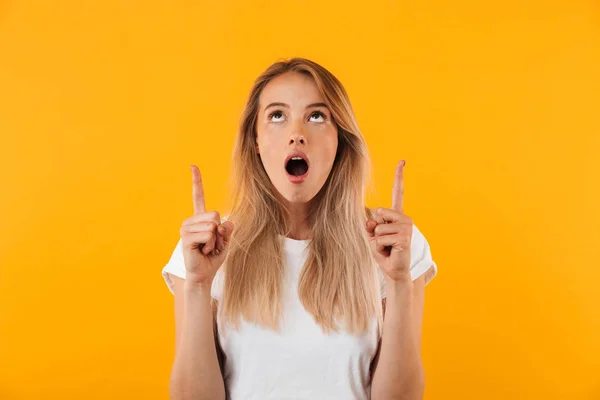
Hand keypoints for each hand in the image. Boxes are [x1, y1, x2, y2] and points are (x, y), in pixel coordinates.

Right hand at [180, 165, 233, 285]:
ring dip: (215, 241)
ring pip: (213, 225)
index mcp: (200, 218)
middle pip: (215, 214)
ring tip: (206, 248)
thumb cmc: (213, 257)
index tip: (193, 166)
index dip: (196, 181)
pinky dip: (211, 245)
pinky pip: (208, 235)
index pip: (198, 196)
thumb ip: (228, 229)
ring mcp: (186, 228)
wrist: (204, 274)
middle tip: (212, 244)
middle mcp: (191, 220)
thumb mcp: (226, 240)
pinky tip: (202, 251)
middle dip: (220, 232)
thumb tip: (223, 223)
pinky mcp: (186, 238)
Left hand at [366, 160, 412, 281]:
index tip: (402, 161)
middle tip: (383, 241)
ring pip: (378, 227)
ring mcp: (406, 228)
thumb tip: (372, 222)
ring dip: (377, 240)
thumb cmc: (383, 252)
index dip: (399, 176)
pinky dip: (380, 247)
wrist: (394, 270)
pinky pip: (381, 238)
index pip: (398, 192)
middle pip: (379, 212)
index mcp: (397, 215)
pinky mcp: (405, 238)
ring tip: (387, 247)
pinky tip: (390, 251)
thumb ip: (371, 225)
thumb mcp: (372, 235)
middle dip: (375, 228)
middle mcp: (404, 218)